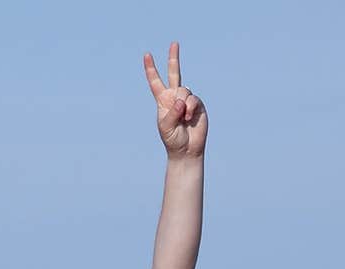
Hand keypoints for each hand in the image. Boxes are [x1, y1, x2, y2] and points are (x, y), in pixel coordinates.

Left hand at [144, 42, 207, 158]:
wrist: (187, 149)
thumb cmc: (172, 139)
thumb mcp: (165, 127)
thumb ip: (171, 113)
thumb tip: (181, 100)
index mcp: (163, 100)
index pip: (155, 83)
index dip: (151, 70)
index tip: (147, 55)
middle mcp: (174, 97)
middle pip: (174, 73)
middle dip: (174, 58)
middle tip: (174, 43)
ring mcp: (187, 99)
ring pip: (184, 91)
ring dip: (182, 105)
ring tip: (183, 118)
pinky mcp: (198, 104)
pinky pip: (193, 100)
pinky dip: (190, 108)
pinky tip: (189, 118)